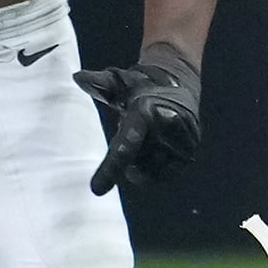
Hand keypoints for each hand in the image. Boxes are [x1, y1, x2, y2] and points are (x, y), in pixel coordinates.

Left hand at [74, 42, 202, 194]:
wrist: (177, 83)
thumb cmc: (142, 85)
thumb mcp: (119, 80)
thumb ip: (98, 82)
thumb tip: (77, 78)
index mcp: (146, 111)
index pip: (126, 145)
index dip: (111, 169)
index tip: (96, 190)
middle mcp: (168, 127)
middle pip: (138, 162)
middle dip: (131, 157)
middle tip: (130, 135)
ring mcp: (182, 141)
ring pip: (153, 169)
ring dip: (144, 160)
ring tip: (146, 137)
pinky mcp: (189, 150)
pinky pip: (168, 171)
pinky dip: (157, 165)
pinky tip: (155, 148)